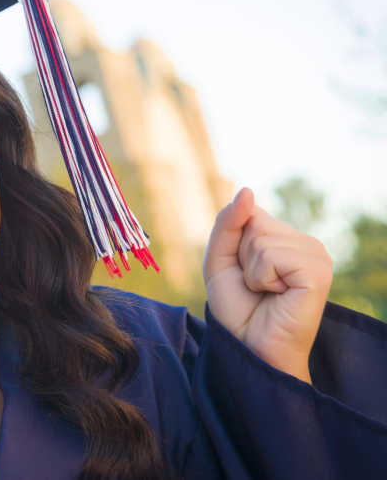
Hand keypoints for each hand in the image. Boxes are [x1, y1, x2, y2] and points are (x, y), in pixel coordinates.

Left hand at [203, 187, 332, 382]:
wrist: (249, 348)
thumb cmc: (237, 309)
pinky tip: (277, 295)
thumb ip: (228, 223)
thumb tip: (247, 190)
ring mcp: (316, 255)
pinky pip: (271, 255)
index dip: (232, 242)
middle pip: (254, 222)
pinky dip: (261, 278)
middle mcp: (304, 242)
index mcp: (284, 237)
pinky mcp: (319, 271)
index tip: (242, 272)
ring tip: (265, 292)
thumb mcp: (219, 259)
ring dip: (251, 270)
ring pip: (261, 238)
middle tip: (254, 286)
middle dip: (240, 257)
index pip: (248, 211)